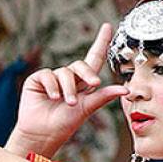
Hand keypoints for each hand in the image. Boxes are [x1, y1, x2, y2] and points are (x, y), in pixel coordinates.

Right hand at [10, 23, 127, 157]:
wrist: (43, 134)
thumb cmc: (64, 124)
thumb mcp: (87, 108)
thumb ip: (103, 96)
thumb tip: (125, 89)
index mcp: (82, 84)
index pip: (94, 59)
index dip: (101, 42)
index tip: (107, 26)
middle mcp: (68, 78)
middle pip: (81, 64)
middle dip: (87, 74)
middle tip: (92, 85)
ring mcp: (52, 78)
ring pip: (65, 72)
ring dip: (68, 88)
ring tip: (67, 103)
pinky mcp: (37, 80)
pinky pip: (48, 75)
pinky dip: (53, 86)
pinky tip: (52, 98)